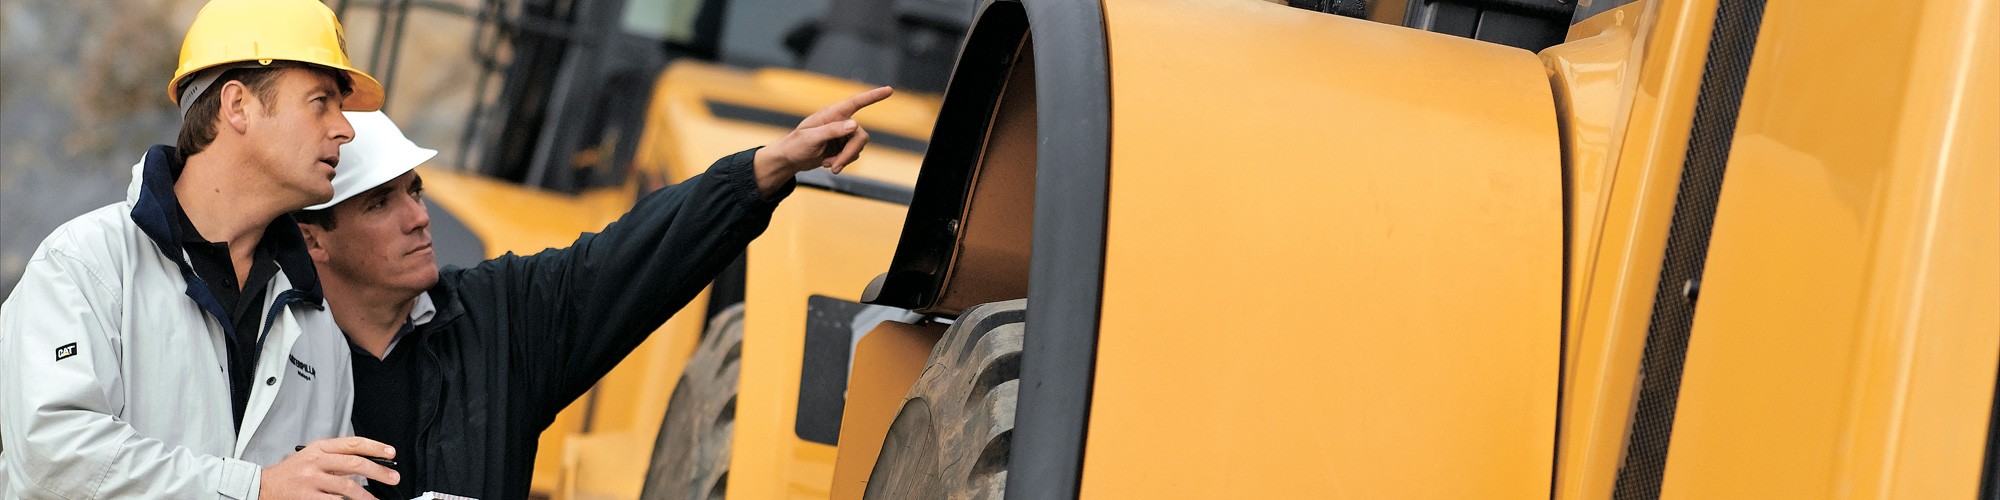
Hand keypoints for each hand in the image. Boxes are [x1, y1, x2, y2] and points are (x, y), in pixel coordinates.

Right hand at [259, 436, 398, 498]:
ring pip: (347, 487)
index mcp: (319, 448)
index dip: (375, 447)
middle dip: (378, 471)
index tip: (390, 453)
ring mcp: (311, 480)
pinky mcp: (306, 497)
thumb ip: (336, 458)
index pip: (353, 443)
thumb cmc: (291, 472)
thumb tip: (367, 463)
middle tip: (393, 477)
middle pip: (355, 464)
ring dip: (366, 495)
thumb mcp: (312, 456)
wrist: (263, 486)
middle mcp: (316, 461)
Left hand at [752, 86, 894, 196]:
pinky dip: (842, 162)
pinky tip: (828, 164)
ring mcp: (842, 135)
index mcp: (832, 114)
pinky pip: (853, 155)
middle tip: (837, 166)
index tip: (889, 90)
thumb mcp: (811, 138)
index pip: (856, 103)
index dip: (873, 96)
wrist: (790, 160)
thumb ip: (832, 131)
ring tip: (828, 165)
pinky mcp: (842, 146)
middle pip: (860, 135)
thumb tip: (854, 125)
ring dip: (845, 159)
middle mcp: (840, 122)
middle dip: (850, 153)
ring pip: (858, 147)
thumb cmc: (795, 145)